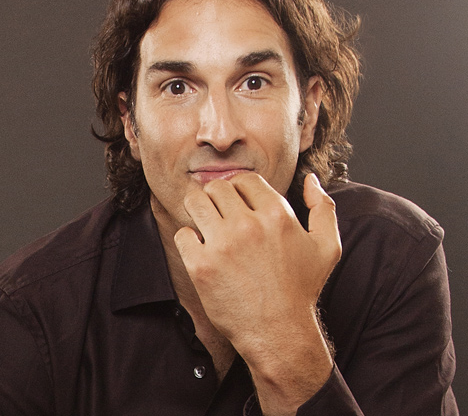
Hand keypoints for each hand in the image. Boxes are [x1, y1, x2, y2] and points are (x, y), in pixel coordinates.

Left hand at [175, 172, 340, 412]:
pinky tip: (200, 249)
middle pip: (218, 187)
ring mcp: (223, 245)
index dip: (240, 188)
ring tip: (206, 223)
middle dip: (218, 197)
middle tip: (220, 213)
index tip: (238, 202)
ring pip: (195, 202)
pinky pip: (183, 234)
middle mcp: (249, 225)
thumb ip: (323, 207)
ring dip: (198, 209)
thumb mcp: (327, 247)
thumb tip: (310, 180)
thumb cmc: (302, 289)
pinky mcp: (202, 266)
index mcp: (277, 214)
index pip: (245, 178)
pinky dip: (189, 239)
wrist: (279, 332)